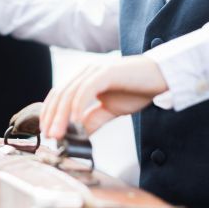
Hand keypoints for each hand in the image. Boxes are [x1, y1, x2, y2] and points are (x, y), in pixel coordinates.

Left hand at [39, 55, 167, 138]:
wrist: (161, 76)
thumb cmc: (137, 90)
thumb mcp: (111, 109)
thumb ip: (93, 119)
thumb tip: (78, 134)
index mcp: (84, 78)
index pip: (59, 95)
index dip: (49, 114)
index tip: (47, 133)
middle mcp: (85, 71)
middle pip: (60, 94)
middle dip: (52, 117)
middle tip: (49, 137)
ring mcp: (95, 70)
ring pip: (71, 93)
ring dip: (62, 115)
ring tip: (59, 133)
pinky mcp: (106, 72)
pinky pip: (87, 89)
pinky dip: (79, 105)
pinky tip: (76, 120)